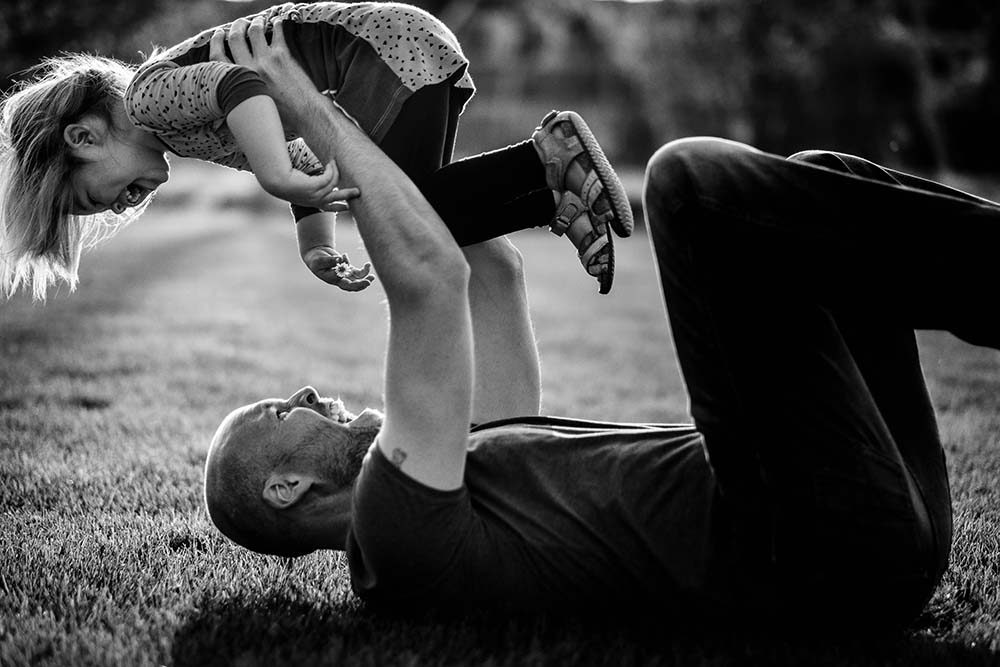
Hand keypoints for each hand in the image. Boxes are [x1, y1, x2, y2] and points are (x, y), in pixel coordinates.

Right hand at [209, 15, 317, 130]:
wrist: (304, 114)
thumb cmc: (280, 117)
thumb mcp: (251, 109)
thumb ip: (238, 95)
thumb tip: (230, 90)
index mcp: (238, 83)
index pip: (217, 56)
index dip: (216, 42)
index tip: (220, 35)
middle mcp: (250, 69)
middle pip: (235, 38)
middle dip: (236, 27)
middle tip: (239, 24)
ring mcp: (266, 60)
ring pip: (255, 31)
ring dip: (255, 22)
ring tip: (259, 21)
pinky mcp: (282, 56)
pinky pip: (277, 33)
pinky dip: (276, 24)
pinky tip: (276, 22)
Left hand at [259, 160, 356, 210]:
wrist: (276, 181)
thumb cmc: (283, 181)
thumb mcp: (298, 185)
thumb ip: (306, 184)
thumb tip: (309, 178)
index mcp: (311, 203)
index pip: (328, 208)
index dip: (339, 207)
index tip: (348, 208)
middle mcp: (315, 201)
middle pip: (336, 199)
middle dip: (348, 195)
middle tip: (358, 192)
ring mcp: (316, 195)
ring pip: (334, 184)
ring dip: (336, 171)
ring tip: (334, 162)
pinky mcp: (315, 187)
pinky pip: (329, 177)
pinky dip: (331, 169)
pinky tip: (330, 162)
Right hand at [301, 246, 374, 292]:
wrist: (318, 255)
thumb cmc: (316, 259)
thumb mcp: (320, 260)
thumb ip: (330, 260)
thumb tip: (340, 259)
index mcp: (333, 280)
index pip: (343, 284)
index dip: (350, 283)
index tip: (355, 279)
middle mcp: (340, 280)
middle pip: (352, 286)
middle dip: (361, 285)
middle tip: (368, 282)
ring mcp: (346, 275)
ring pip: (358, 280)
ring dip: (366, 279)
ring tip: (372, 276)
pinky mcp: (350, 269)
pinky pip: (360, 273)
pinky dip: (365, 270)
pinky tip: (368, 264)